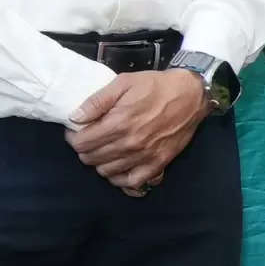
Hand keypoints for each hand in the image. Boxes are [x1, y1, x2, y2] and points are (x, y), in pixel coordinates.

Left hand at [68, 69, 206, 191]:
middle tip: (89, 139)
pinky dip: (121, 179)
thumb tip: (75, 118)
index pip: (82, 143)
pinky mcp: (158, 163)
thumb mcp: (123, 83)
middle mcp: (130, 144)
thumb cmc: (155, 86)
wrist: (190, 95)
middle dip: (85, 149)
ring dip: (100, 163)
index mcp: (118, 123)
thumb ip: (97, 101)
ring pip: (107, 171)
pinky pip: (133, 182)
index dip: (74, 137)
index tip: (76, 131)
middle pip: (92, 159)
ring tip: (103, 151)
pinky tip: (118, 169)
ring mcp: (144, 156)